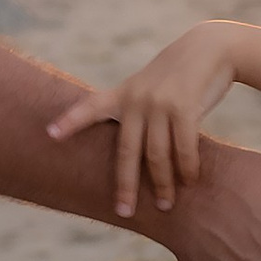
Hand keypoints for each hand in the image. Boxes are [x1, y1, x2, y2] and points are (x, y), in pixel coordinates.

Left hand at [46, 27, 236, 217]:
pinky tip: (190, 181)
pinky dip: (187, 169)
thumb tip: (133, 150)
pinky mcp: (185, 107)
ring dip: (163, 184)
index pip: (91, 107)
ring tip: (166, 205)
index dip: (70, 122)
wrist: (210, 48)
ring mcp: (160, 103)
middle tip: (124, 212)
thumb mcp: (149, 85)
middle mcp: (137, 99)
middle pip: (126, 151)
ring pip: (156, 155)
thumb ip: (136, 110)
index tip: (50, 134)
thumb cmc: (179, 75)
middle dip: (125, 185)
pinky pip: (184, 148)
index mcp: (123, 94)